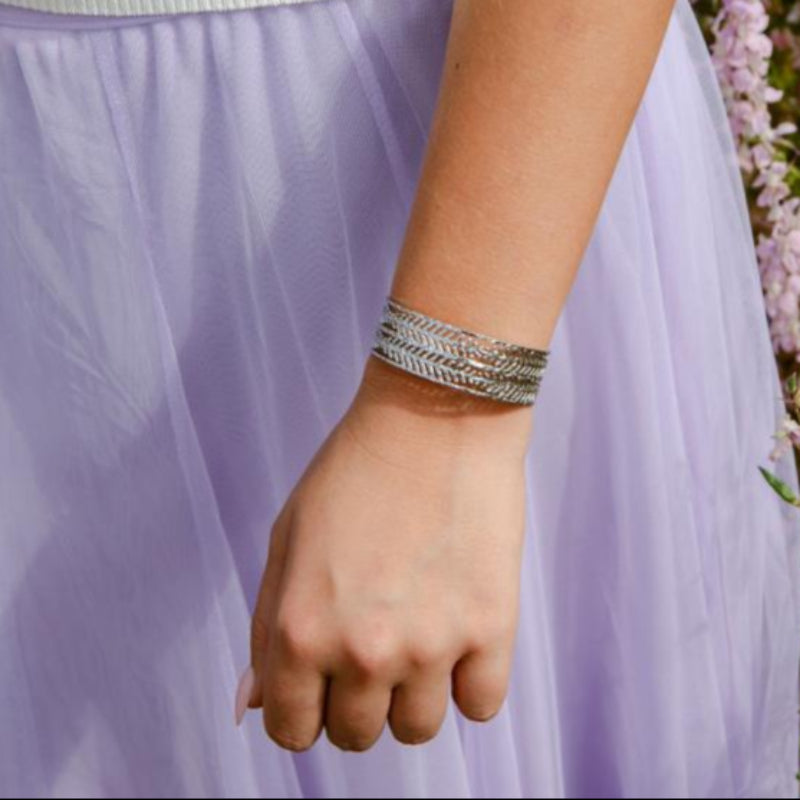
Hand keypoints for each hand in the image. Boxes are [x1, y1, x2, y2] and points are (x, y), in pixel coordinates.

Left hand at [239, 356, 532, 751]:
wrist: (435, 419)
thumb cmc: (354, 472)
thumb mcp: (287, 540)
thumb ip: (267, 628)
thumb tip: (256, 705)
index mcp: (299, 631)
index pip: (291, 731)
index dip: (303, 711)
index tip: (321, 687)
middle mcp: (362, 651)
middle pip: (356, 735)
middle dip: (356, 700)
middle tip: (373, 644)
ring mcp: (431, 645)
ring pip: (418, 728)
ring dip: (413, 693)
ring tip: (419, 633)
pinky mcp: (491, 628)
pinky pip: (481, 706)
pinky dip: (469, 681)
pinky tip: (459, 634)